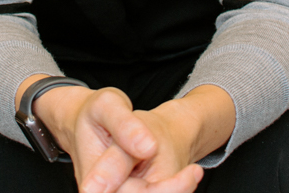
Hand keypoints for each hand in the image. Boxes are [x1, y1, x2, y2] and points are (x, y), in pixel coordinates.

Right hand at [81, 85, 234, 192]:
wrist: (96, 122)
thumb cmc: (99, 114)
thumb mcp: (107, 105)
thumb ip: (124, 125)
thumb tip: (146, 147)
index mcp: (93, 181)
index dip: (168, 188)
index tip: (194, 171)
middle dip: (174, 189)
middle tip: (195, 171)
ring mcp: (120, 192)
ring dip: (176, 189)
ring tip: (193, 172)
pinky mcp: (135, 192)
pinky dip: (174, 187)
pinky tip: (187, 174)